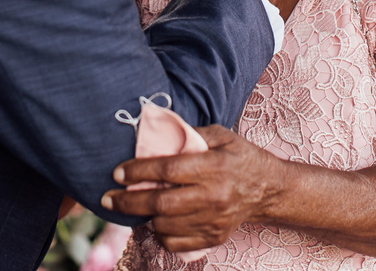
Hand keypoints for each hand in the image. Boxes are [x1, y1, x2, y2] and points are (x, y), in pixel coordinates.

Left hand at [101, 126, 281, 253]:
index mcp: (214, 167)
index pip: (168, 170)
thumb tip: (154, 133)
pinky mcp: (213, 237)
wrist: (268, 189)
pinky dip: (159, 233)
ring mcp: (213, 221)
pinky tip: (156, 220)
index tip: (118, 173)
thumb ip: (189, 135)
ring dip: (143, 216)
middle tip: (107, 198)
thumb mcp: (220, 135)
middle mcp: (214, 196)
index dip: (139, 171)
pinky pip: (176, 242)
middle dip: (128, 201)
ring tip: (133, 206)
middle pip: (161, 203)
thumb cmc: (240, 157)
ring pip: (165, 225)